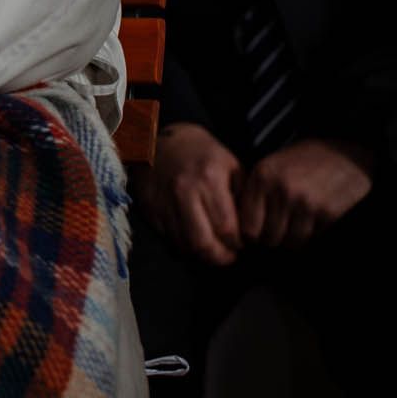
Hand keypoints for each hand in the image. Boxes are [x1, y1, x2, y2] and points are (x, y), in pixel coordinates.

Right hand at [142, 122, 242, 265]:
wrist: (157, 139)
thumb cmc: (199, 153)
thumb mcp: (229, 165)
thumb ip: (241, 197)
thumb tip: (248, 230)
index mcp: (209, 179)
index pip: (227, 229)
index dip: (237, 243)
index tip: (240, 243)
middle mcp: (184, 191)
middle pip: (203, 244)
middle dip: (219, 258)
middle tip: (227, 256)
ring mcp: (162, 201)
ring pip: (183, 246)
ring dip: (200, 256)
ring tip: (211, 250)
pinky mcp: (148, 208)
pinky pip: (166, 239)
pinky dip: (181, 246)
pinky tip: (191, 240)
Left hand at [235, 137, 372, 248]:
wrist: (346, 155)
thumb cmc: (306, 161)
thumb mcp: (273, 166)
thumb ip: (256, 193)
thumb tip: (241, 226)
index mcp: (262, 176)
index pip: (246, 225)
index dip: (251, 234)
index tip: (257, 232)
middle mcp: (281, 189)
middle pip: (267, 238)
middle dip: (272, 239)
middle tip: (278, 232)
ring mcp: (304, 202)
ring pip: (290, 242)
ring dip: (291, 240)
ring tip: (295, 226)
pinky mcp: (327, 213)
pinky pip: (311, 238)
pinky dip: (311, 236)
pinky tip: (312, 221)